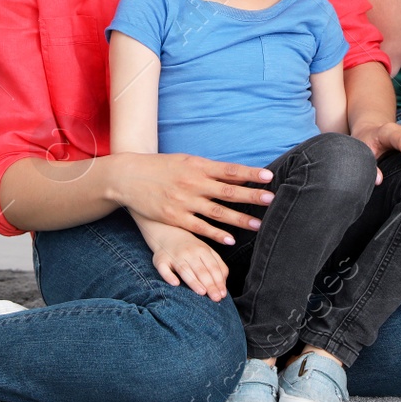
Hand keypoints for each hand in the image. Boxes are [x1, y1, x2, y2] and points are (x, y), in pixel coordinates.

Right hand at [109, 151, 273, 246]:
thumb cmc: (163, 167)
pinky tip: (230, 240)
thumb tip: (238, 176)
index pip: (230, 170)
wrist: (130, 176)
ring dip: (239, 219)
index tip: (269, 176)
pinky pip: (199, 227)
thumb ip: (211, 170)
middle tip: (271, 199)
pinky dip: (216, 234)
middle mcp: (193, 183)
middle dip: (251, 196)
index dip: (250, 173)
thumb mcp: (187, 162)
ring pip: (217, 212)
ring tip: (258, 225)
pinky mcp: (175, 217)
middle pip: (228, 191)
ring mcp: (184, 201)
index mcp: (198, 166)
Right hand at [140, 219, 230, 301]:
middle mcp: (189, 252)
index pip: (213, 267)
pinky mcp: (160, 260)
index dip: (218, 281)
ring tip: (201, 292)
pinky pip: (163, 269)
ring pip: (184, 270)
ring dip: (193, 281)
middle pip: (201, 270)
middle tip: (216, 298)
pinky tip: (175, 284)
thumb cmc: (191, 246)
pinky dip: (168, 276)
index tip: (223, 294)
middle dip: (210, 285)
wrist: (167, 230)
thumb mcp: (207, 250)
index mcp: (203, 250)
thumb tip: (224, 281)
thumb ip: (218, 264)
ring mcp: (174, 256)